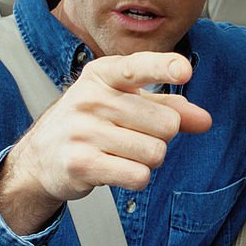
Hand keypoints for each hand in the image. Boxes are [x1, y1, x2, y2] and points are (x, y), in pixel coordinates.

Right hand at [0, 52, 211, 234]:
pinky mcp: (81, 163)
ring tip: (122, 153)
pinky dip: (137, 178)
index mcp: (104, 75)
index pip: (139, 67)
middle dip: (161, 137)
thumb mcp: (127, 104)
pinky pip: (139, 176)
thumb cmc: (93, 123)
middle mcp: (91, 98)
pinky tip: (116, 169)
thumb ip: (169, 107)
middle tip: (133, 136)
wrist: (41, 157)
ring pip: (155, 152)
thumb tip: (205, 120)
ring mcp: (83, 130)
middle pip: (166, 124)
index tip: (185, 71)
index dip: (165, 68)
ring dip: (148, 160)